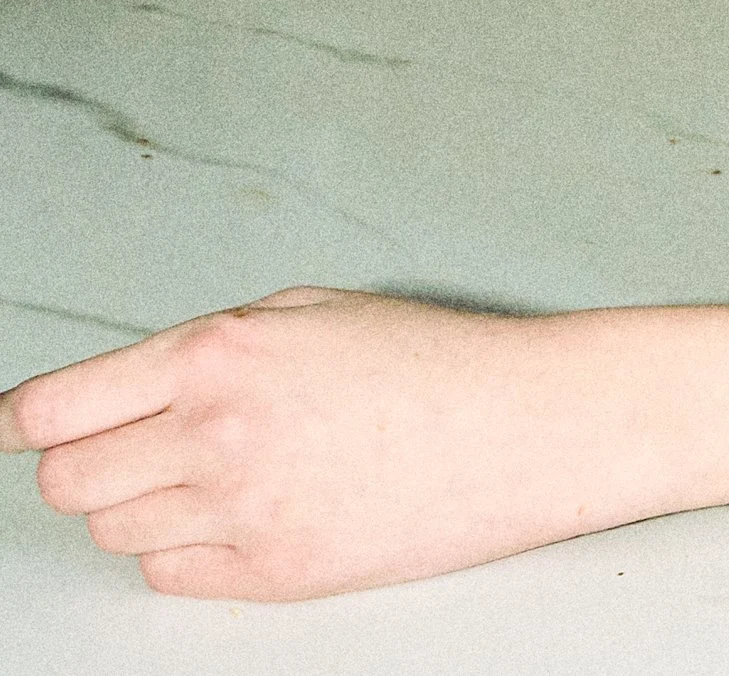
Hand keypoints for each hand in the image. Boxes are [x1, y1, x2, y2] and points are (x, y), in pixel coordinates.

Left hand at [0, 287, 728, 600]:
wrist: (523, 424)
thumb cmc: (434, 358)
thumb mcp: (314, 310)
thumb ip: (212, 346)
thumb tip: (128, 388)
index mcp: (221, 352)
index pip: (56, 407)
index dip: (25, 421)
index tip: (20, 427)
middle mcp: (216, 431)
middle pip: (67, 481)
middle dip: (86, 464)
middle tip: (133, 447)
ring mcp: (240, 511)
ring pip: (114, 531)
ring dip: (142, 504)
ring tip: (216, 472)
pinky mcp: (269, 575)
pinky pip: (169, 574)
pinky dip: (188, 547)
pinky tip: (246, 509)